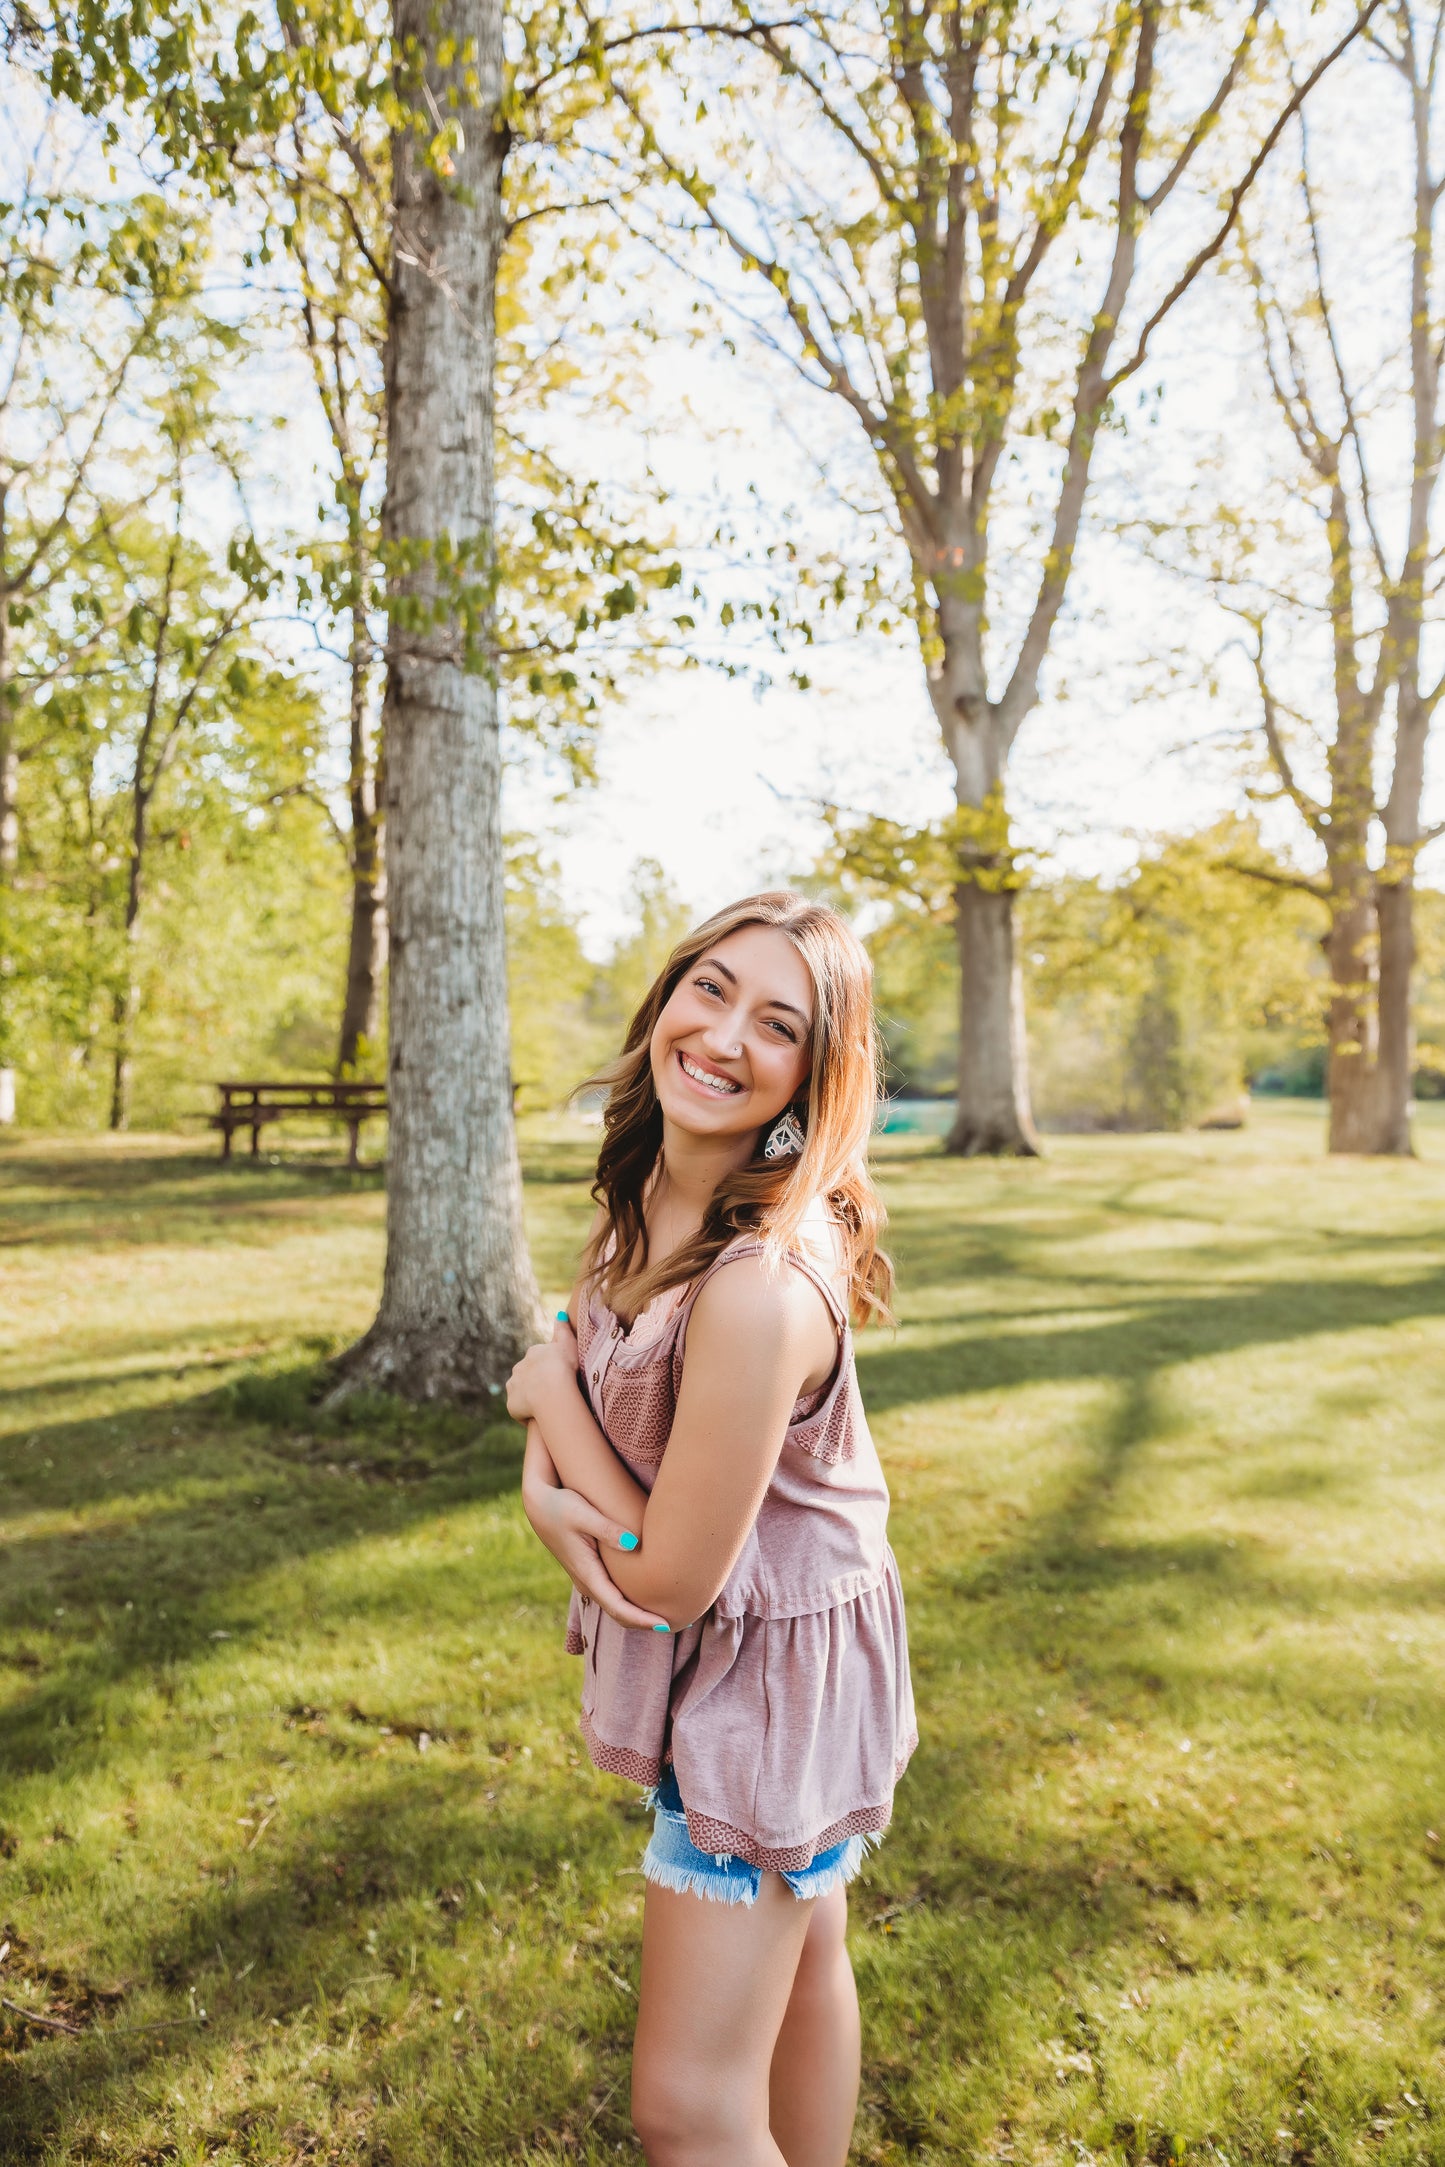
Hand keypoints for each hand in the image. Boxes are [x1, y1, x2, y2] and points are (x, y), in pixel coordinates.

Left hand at [506, 1316, 577, 1424]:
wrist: (552, 1390)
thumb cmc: (564, 1366)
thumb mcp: (568, 1343)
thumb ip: (563, 1329)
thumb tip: (559, 1314)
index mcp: (532, 1354)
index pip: (538, 1360)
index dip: (549, 1368)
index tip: (559, 1375)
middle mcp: (519, 1368)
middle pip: (527, 1375)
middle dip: (536, 1382)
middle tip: (553, 1392)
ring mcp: (514, 1387)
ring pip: (521, 1392)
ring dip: (530, 1397)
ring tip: (546, 1406)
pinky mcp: (512, 1404)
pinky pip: (519, 1409)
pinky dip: (527, 1413)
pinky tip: (540, 1416)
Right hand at [522, 1441, 667, 1634]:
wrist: (538, 1503)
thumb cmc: (561, 1505)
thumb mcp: (583, 1513)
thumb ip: (607, 1529)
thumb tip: (634, 1543)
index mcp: (587, 1573)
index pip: (618, 1608)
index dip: (642, 1619)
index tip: (665, 1624)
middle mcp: (588, 1581)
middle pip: (620, 1613)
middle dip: (646, 1621)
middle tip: (681, 1623)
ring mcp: (588, 1577)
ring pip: (616, 1605)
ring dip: (640, 1612)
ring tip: (670, 1612)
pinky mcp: (591, 1569)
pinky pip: (613, 1594)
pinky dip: (632, 1600)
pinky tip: (649, 1594)